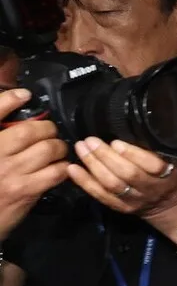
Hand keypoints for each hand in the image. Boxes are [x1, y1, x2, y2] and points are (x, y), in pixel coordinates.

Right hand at [0, 89, 69, 239]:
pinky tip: (58, 169)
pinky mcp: (25, 190)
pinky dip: (62, 167)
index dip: (9, 99)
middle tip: (49, 133)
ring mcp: (10, 172)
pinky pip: (55, 171)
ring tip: (56, 151)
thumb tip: (17, 110)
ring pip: (47, 149)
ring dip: (58, 147)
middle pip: (29, 131)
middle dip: (46, 129)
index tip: (25, 95)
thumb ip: (1, 134)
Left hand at [67, 137, 176, 217]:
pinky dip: (85, 183)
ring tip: (81, 148)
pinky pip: (101, 196)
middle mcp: (151, 188)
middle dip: (106, 157)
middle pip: (127, 174)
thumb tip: (140, 122)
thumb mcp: (175, 157)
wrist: (170, 202)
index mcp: (168, 174)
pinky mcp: (121, 208)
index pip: (152, 165)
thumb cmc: (171, 171)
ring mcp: (135, 200)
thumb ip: (160, 145)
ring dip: (93, 166)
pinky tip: (73, 169)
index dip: (133, 154)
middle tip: (90, 140)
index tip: (116, 142)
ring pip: (112, 185)